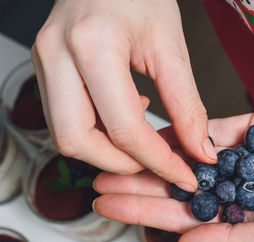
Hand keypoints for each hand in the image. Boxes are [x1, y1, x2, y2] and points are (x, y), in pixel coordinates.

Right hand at [31, 0, 215, 191]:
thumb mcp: (171, 47)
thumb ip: (187, 104)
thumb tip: (199, 149)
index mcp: (93, 45)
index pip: (124, 128)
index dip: (158, 161)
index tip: (183, 175)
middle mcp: (57, 55)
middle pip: (78, 142)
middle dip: (121, 164)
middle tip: (156, 161)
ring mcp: (44, 62)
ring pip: (65, 136)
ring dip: (106, 150)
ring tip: (141, 131)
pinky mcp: (45, 69)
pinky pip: (65, 118)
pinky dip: (97, 131)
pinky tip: (123, 113)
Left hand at [93, 89, 253, 241]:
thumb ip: (235, 240)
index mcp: (246, 217)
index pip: (184, 217)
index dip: (145, 212)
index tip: (111, 205)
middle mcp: (239, 188)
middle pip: (177, 188)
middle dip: (138, 186)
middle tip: (99, 182)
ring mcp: (241, 156)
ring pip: (187, 158)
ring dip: (153, 157)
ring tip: (115, 157)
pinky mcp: (247, 127)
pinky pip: (207, 130)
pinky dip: (180, 132)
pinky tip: (152, 134)